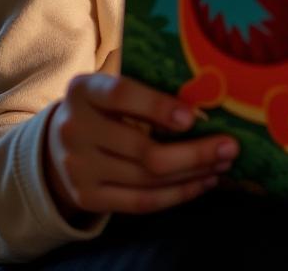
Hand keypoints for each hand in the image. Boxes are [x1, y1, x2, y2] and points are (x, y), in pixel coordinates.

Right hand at [44, 73, 238, 220]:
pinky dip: (177, 194)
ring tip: (223, 164)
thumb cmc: (106, 105)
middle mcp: (75, 130)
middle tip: (231, 146)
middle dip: (194, 151)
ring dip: (193, 173)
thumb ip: (149, 87)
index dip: (157, 107)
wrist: (56, 142)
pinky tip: (202, 183)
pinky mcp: (86, 197)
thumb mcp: (114, 86)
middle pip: (143, 149)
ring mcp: (77, 168)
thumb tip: (208, 98)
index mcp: (84, 91)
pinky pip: (139, 202)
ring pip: (146, 178)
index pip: (120, 95)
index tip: (192, 118)